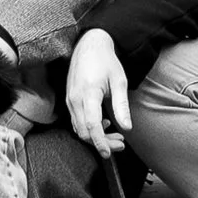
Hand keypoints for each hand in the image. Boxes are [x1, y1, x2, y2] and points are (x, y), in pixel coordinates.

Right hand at [67, 29, 133, 151]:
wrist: (89, 45)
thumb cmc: (106, 61)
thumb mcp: (119, 81)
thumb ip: (121, 105)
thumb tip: (127, 128)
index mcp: (88, 93)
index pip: (91, 126)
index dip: (100, 142)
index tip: (109, 153)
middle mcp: (75, 99)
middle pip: (84, 132)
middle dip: (101, 143)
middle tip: (120, 144)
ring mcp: (70, 100)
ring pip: (79, 129)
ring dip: (96, 137)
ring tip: (116, 136)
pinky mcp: (69, 100)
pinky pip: (76, 122)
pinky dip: (89, 129)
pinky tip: (104, 125)